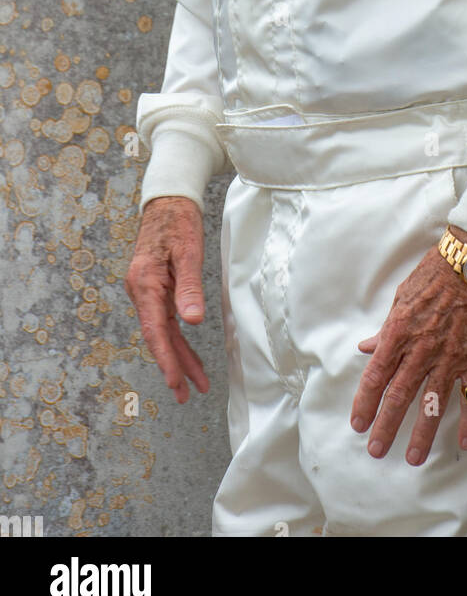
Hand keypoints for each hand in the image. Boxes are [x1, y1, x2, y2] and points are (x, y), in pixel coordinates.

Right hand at [125, 196, 209, 402]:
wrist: (168, 200)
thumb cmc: (179, 221)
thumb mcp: (189, 251)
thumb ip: (190, 287)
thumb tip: (192, 322)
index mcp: (145, 282)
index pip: (155, 329)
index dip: (166, 358)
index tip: (176, 382)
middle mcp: (140, 290)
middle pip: (158, 336)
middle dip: (174, 367)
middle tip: (187, 396)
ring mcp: (146, 290)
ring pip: (163, 331)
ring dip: (178, 356)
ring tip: (195, 383)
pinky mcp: (154, 288)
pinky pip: (165, 320)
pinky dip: (177, 339)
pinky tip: (188, 354)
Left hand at [349, 226, 466, 465]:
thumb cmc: (436, 273)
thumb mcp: (401, 296)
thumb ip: (386, 328)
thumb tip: (366, 347)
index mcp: (399, 332)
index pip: (375, 376)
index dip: (364, 403)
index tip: (357, 424)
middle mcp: (421, 349)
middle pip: (399, 396)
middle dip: (386, 427)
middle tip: (377, 451)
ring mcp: (450, 356)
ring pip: (432, 403)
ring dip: (422, 433)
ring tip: (414, 457)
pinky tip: (466, 442)